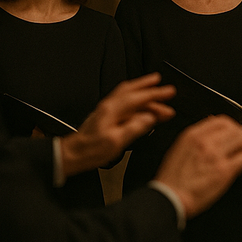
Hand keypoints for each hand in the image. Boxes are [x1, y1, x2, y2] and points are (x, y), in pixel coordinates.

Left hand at [60, 73, 175, 175]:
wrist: (72, 154)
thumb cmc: (90, 150)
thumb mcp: (115, 142)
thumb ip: (134, 128)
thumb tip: (149, 118)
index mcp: (113, 110)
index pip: (139, 97)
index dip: (156, 94)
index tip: (169, 92)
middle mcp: (109, 106)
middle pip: (132, 90)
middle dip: (150, 87)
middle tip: (166, 89)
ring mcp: (106, 109)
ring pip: (127, 93)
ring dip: (142, 89)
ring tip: (154, 87)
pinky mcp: (104, 115)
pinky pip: (122, 100)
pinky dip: (134, 97)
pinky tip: (138, 102)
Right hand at [154, 116, 241, 217]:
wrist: (169, 198)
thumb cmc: (172, 180)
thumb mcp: (179, 150)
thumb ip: (195, 141)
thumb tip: (210, 135)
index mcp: (192, 135)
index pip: (220, 121)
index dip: (233, 124)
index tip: (238, 129)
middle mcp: (205, 141)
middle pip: (233, 129)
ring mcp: (216, 155)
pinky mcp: (225, 170)